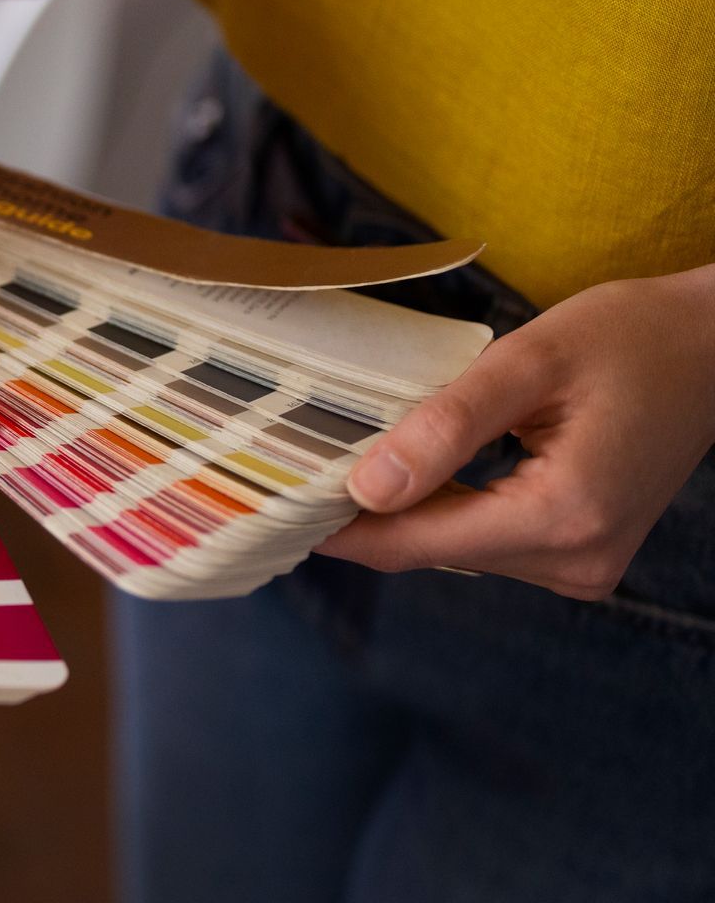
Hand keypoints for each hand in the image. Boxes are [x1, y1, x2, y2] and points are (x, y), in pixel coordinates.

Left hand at [321, 266, 714, 598]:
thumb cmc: (631, 336)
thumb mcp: (529, 361)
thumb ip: (446, 425)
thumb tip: (368, 486)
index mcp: (563, 518)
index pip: (416, 542)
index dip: (340, 527)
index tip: (272, 504)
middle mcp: (575, 562)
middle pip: (432, 548)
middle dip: (367, 511)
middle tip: (292, 467)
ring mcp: (583, 566)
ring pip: (457, 546)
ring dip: (406, 507)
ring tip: (344, 458)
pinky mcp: (581, 554)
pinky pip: (489, 538)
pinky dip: (447, 506)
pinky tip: (414, 468)